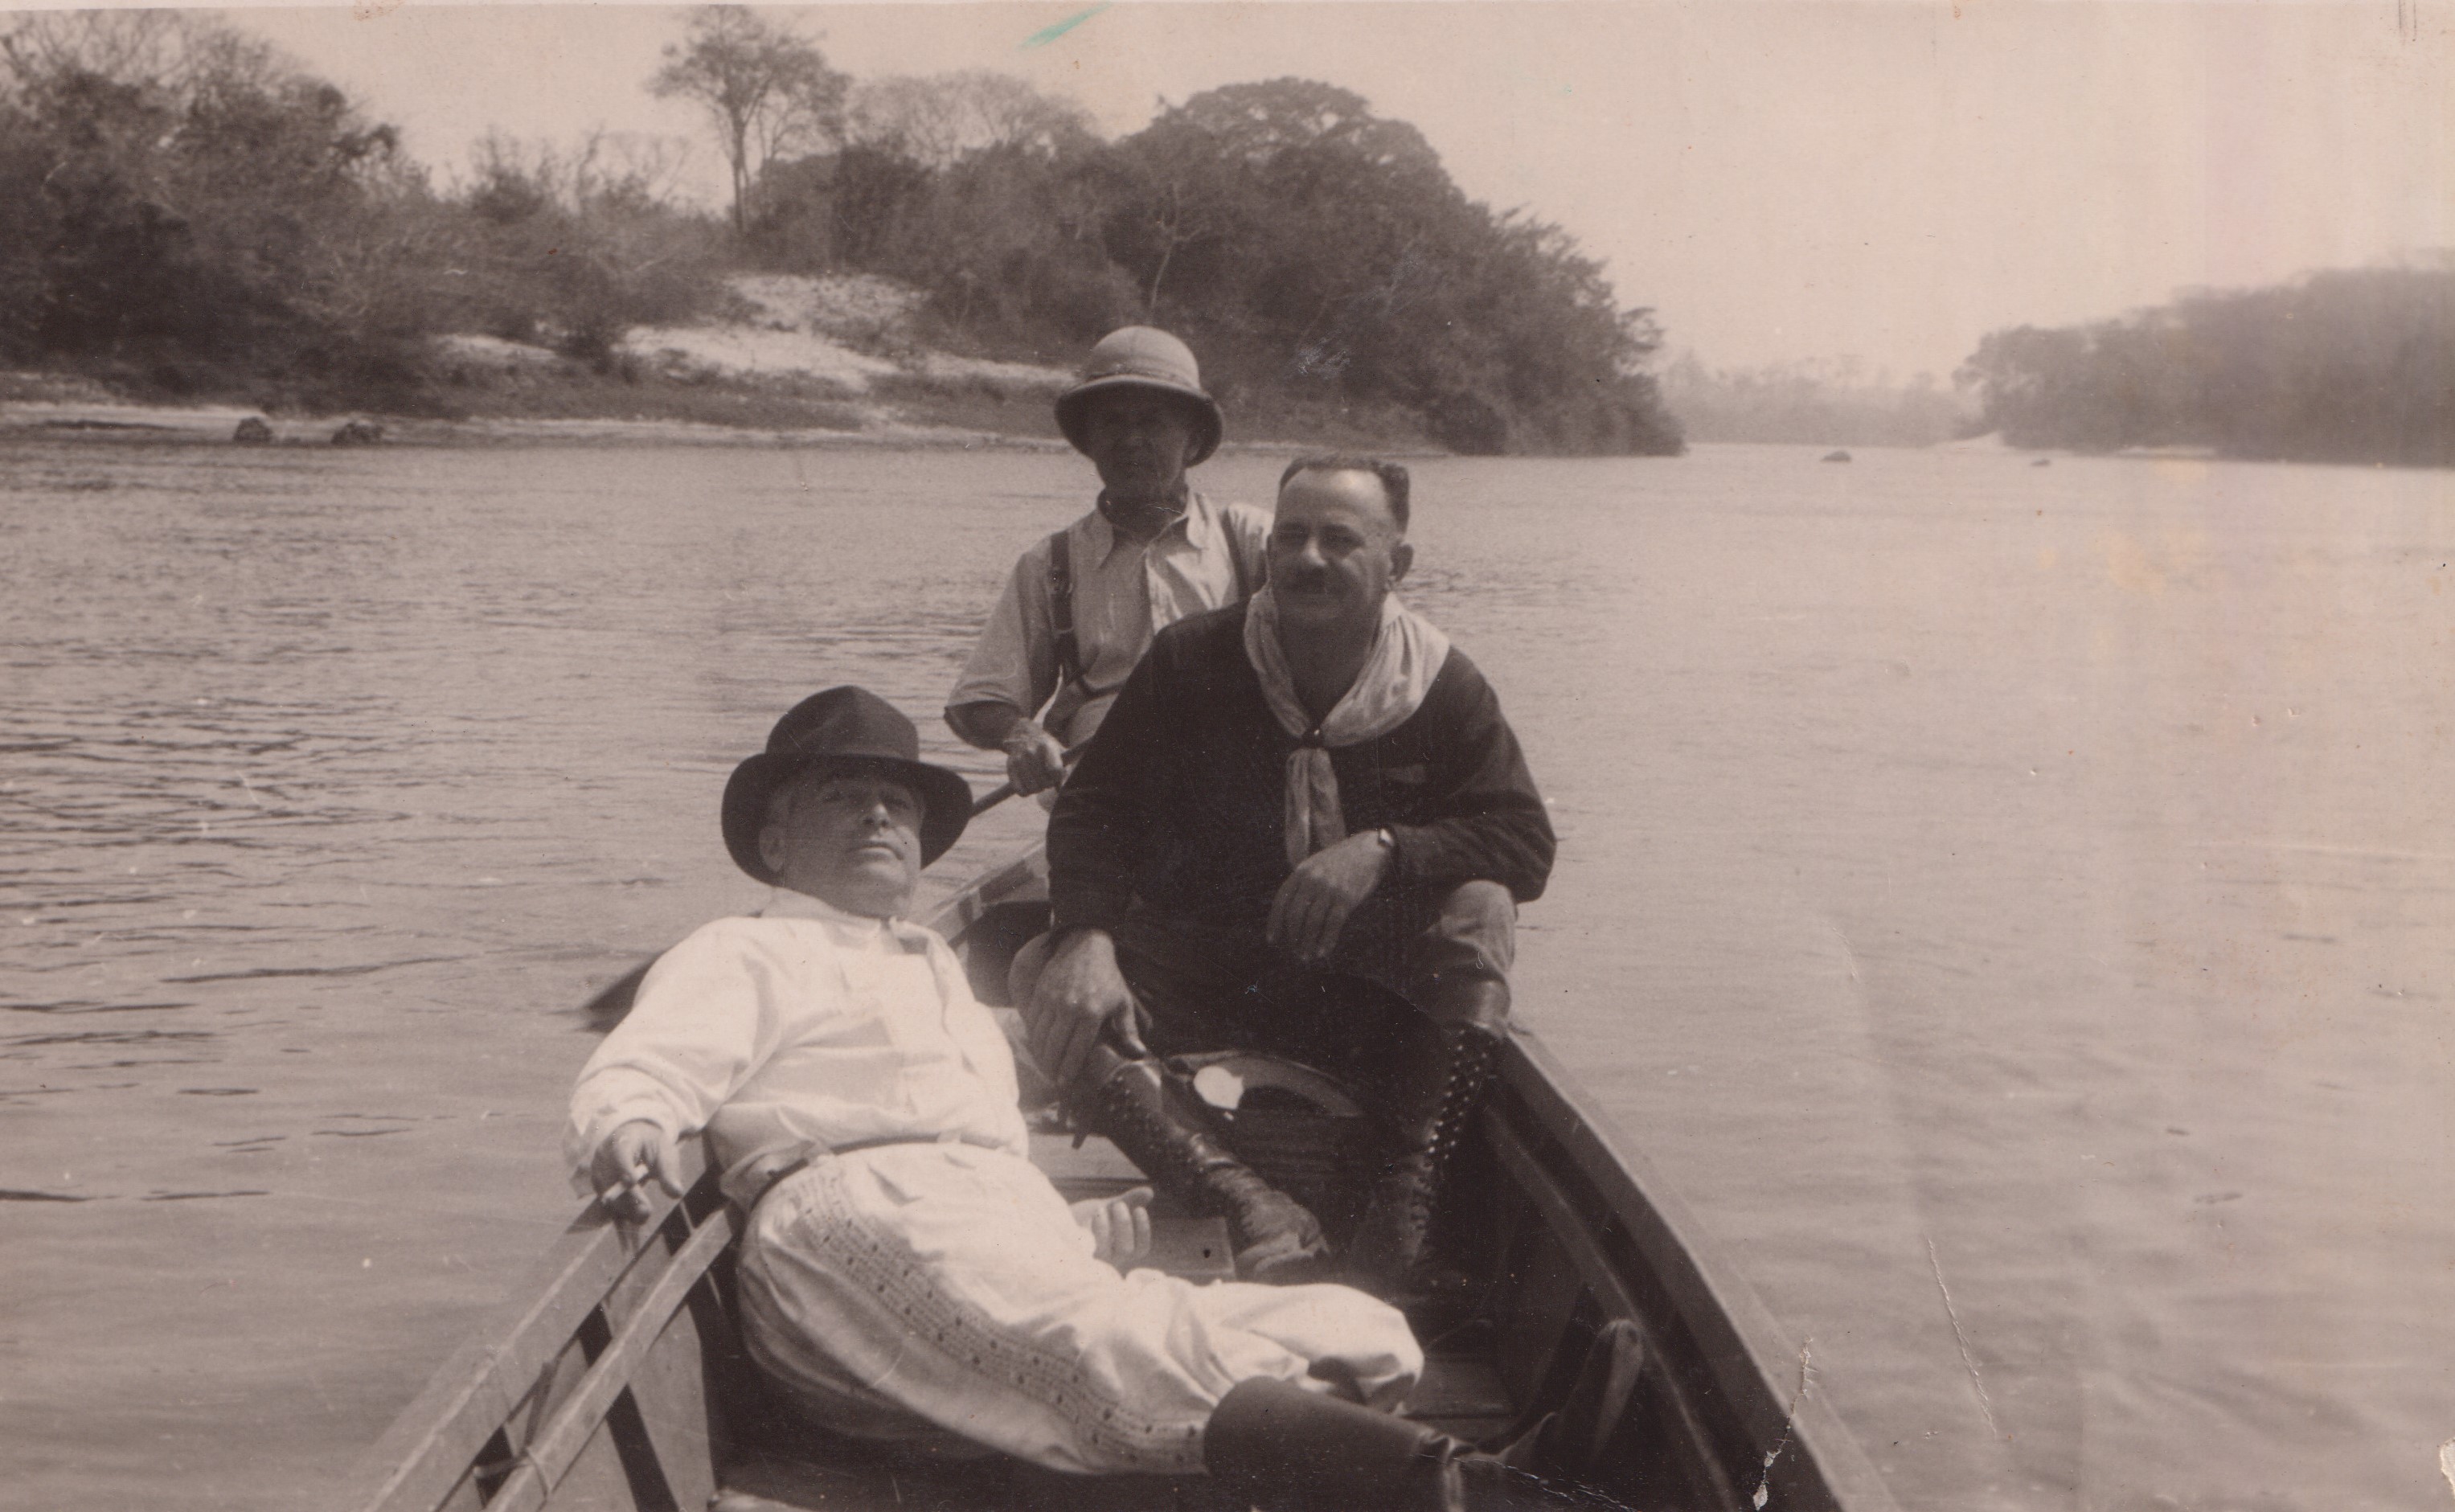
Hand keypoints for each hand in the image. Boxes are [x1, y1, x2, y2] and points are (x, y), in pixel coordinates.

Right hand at [589, 1119, 680, 1223]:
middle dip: (628, 1197)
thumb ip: (669, 1173)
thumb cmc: (652, 1146)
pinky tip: (635, 1219)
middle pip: (610, 1177)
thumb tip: (676, 1193)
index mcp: (623, 1140)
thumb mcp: (665, 1154)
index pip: (620, 1153)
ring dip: (625, 1208)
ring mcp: (598, 1169)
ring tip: (644, 1216)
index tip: (632, 1183)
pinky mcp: (598, 1183)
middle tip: (646, 1211)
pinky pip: (606, 1200)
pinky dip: (621, 1211)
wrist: (637, 1140)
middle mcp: (605, 1154)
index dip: (623, 1168)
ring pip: (606, 1193)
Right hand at [1002, 723, 1069, 795]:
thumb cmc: (1045, 747)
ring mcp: (1018, 760)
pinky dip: (1027, 792)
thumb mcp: (1057, 751)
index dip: (1058, 777)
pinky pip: (1021, 791)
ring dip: (1038, 788)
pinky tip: (1029, 785)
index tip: (1057, 774)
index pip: (1055, 771)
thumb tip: (1060, 790)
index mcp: (1046, 746)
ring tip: (1038, 780)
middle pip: (1045, 782)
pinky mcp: (1010, 768)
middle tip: (1047, 778)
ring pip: (1033, 788)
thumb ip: (1062, 770)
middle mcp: (1030, 752)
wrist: (1022, 735)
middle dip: (1049, 783)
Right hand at [1023, 928, 1143, 1088]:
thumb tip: (1139, 1053)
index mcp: (1091, 1013)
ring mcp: (1052, 1000)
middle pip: (1055, 1046)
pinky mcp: (1041, 993)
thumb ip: (1128, 1029)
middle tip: (1053, 1080)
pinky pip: (1033, 1021)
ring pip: (1041, 1036)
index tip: (1064, 1083)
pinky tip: (1038, 1047)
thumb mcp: (1123, 1002)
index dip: (1069, 1069)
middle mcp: (1069, 1008)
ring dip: (1041, 1055)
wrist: (1085, 946)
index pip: (1076, 1049)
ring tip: (1045, 1067)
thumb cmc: (1107, 977)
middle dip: (1052, 1067)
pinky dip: (1034, 1037)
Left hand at [1072, 1185, 1154, 1266]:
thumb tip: (1150, 1192)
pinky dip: (1089, 1234)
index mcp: (1120, 1248)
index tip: (1139, 1209)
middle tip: (1118, 1205)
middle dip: (1125, 1225)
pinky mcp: (1075, 1257)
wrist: (1054, 1223)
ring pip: (1106, 1251)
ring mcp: (1092, 1260)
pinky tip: (1088, 1218)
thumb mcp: (1108, 1207)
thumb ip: (1128, 1201)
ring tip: (1099, 1209)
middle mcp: (1109, 1259)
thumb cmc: (1085, 1217)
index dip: (1143, 1231)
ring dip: (1106, 1228)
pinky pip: (1085, 1250)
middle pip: (1126, 1250)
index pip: (1141, 1249)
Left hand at [1266, 830, 1392, 963]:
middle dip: (1291, 936)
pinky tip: (1322, 952)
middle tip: (1292, 951)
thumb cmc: (1341, 861)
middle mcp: (1313, 880)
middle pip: (1295, 914)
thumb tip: (1289, 910)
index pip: (1281, 901)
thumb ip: (1302, 882)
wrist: (1370, 850)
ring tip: (1306, 956)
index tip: (1272, 939)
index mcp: (1301, 871)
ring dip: (1307, 943)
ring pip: (1312, 922)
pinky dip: (1326, 941)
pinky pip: (1333, 924)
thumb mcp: (1316, 864)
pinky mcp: (1347, 898)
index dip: (1274, 922)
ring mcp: (1330, 889)